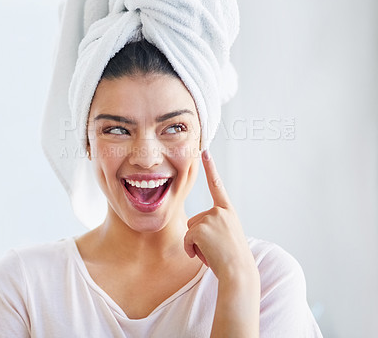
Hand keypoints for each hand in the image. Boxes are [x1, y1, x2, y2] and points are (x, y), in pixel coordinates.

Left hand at [184, 150, 257, 281]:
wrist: (239, 273)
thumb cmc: (232, 259)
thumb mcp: (227, 236)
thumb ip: (215, 225)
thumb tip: (194, 228)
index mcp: (228, 211)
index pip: (217, 186)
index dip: (211, 168)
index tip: (204, 151)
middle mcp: (220, 211)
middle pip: (194, 220)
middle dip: (198, 236)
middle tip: (215, 249)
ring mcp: (211, 218)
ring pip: (190, 230)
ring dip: (196, 244)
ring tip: (213, 253)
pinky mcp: (201, 228)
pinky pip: (186, 240)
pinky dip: (191, 250)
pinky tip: (204, 256)